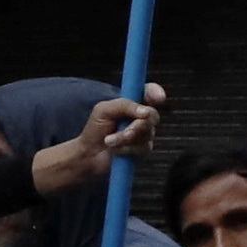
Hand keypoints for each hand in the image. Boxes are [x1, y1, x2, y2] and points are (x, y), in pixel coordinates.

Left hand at [22, 85, 167, 199]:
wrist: (89, 154)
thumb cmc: (95, 129)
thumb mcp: (104, 110)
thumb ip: (124, 105)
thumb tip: (145, 112)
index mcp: (132, 103)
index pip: (149, 92)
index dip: (155, 92)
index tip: (158, 97)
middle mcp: (141, 117)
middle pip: (153, 115)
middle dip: (137, 125)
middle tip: (124, 131)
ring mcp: (144, 134)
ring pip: (147, 133)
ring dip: (125, 138)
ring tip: (109, 141)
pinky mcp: (143, 150)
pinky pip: (143, 147)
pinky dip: (127, 149)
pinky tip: (116, 150)